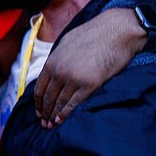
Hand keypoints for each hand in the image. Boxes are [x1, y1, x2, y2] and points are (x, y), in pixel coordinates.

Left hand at [34, 7, 143, 127]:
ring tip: (51, 124)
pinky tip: (61, 120)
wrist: (117, 30)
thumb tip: (52, 71)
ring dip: (54, 115)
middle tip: (43, 123)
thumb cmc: (95, 33)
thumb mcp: (67, 43)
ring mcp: (74, 78)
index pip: (40, 88)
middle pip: (48, 98)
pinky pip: (74, 103)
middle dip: (44, 112)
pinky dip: (66, 113)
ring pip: (59, 102)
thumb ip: (57, 59)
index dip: (38, 102)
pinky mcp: (90, 84)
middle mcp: (60, 71)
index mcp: (53, 61)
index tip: (39, 110)